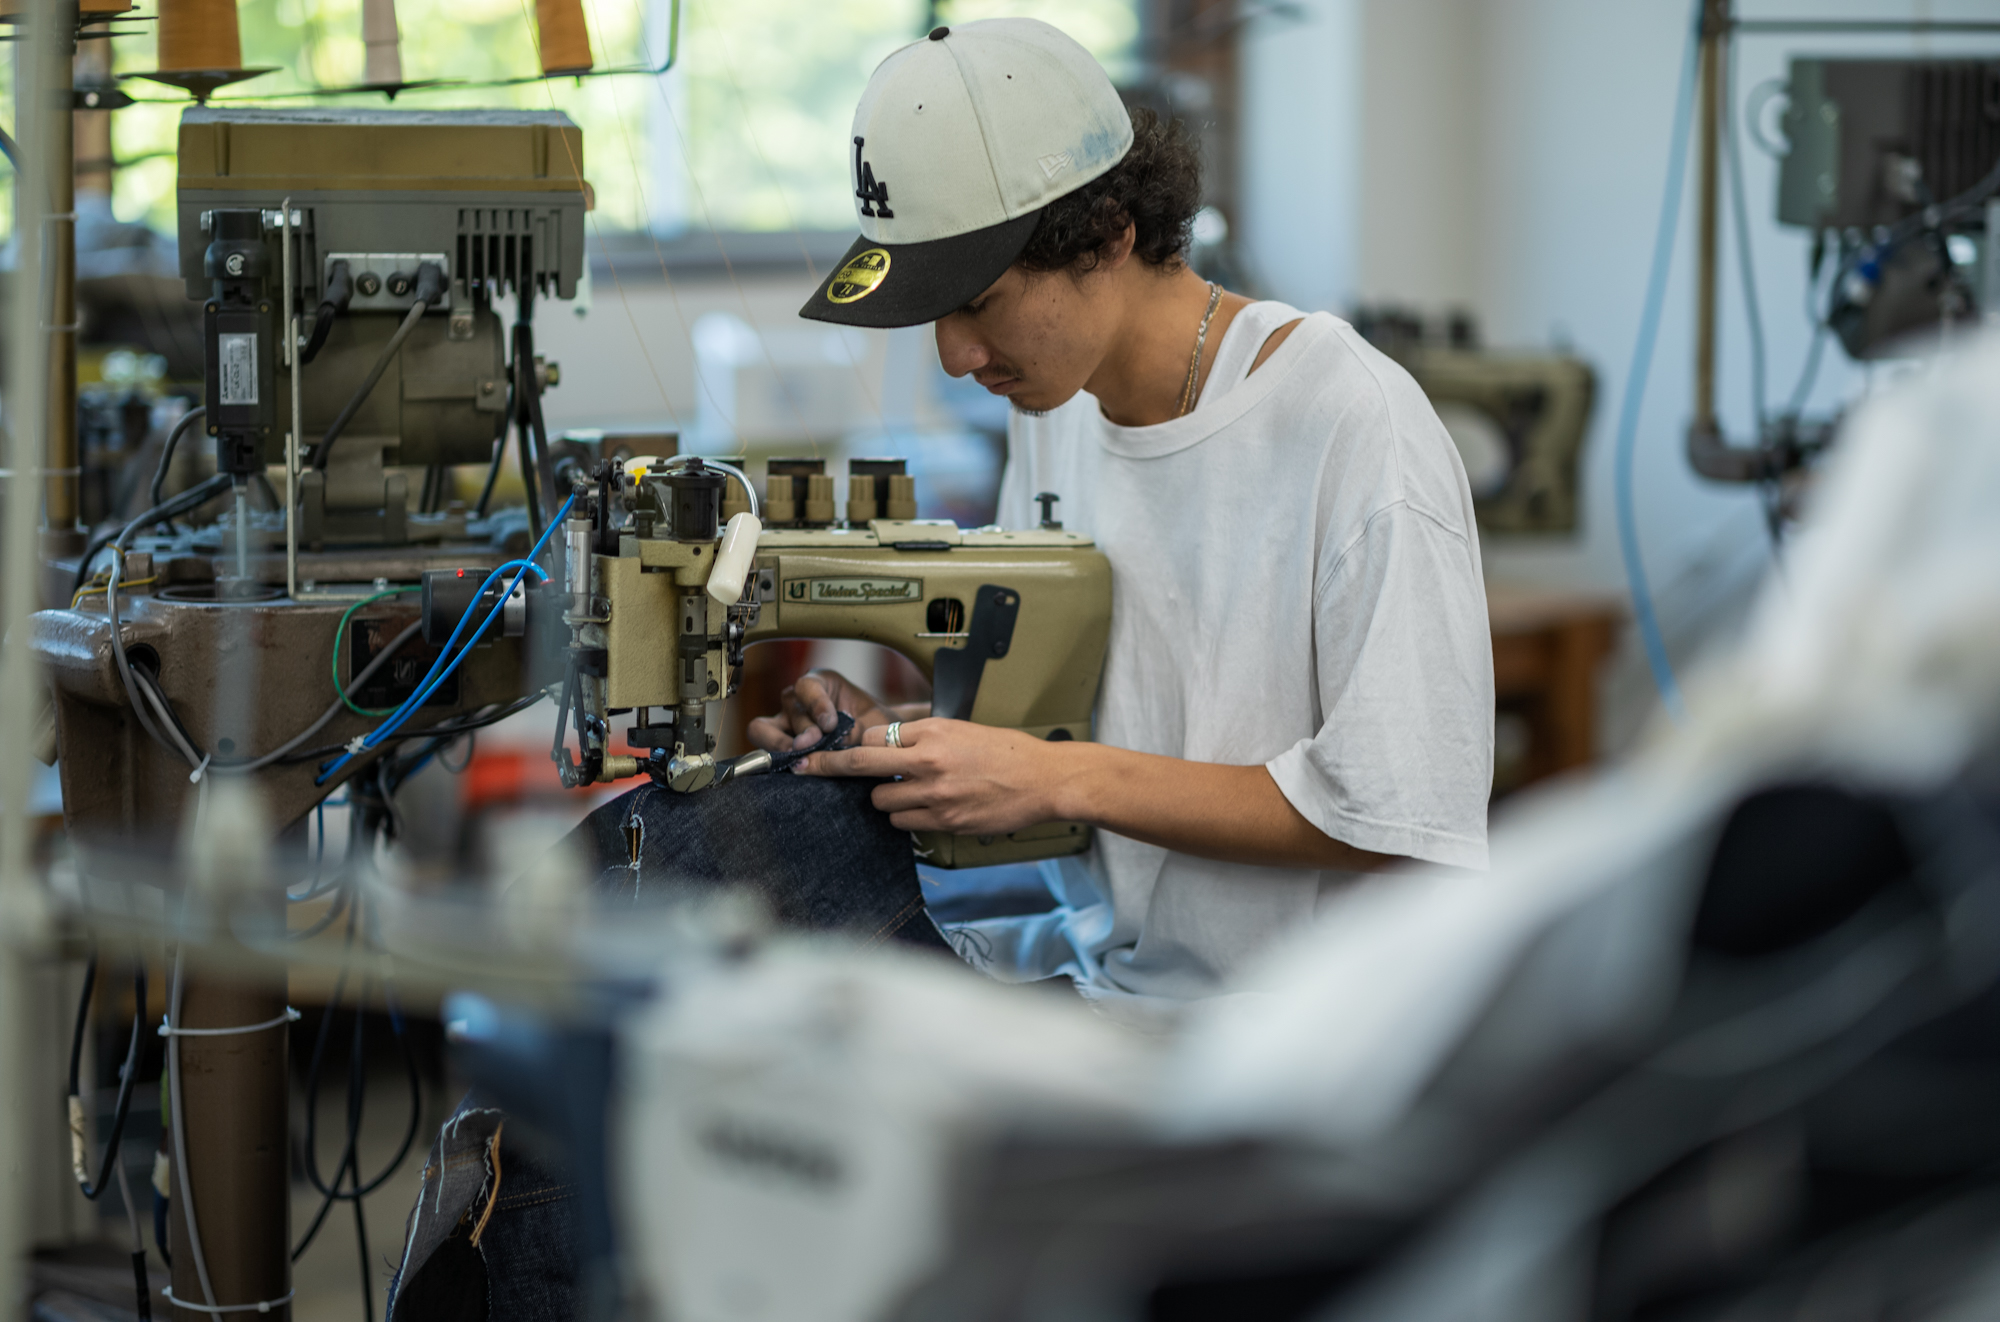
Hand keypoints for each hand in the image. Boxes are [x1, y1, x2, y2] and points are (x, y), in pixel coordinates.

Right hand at [746, 669, 900, 752]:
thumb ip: (855, 730)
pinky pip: (764, 748)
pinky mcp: (779, 743)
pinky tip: (793, 768)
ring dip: (781, 744)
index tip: (830, 724)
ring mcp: (786, 721)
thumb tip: (834, 743)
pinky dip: (775, 758)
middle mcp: (799, 699)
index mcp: (822, 683)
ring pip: (765, 727)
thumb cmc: (876, 725)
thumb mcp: (874, 724)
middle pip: (789, 707)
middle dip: (802, 728)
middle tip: (814, 743)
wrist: (878, 743)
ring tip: (799, 759)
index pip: (807, 686)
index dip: (815, 703)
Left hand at [798, 718, 1069, 835]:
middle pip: (860, 765)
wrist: (1044, 779)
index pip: (872, 736)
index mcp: (932, 731)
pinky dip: (906, 818)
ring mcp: (935, 794)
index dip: (856, 745)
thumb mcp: (961, 729)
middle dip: (828, 767)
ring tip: (909, 792)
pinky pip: (904, 823)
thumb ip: (922, 737)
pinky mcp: (945, 822)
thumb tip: (885, 746)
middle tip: (803, 767)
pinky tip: (925, 808)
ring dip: (885, 798)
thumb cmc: (1008, 751)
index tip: (836, 748)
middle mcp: (928, 761)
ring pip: (880, 801)